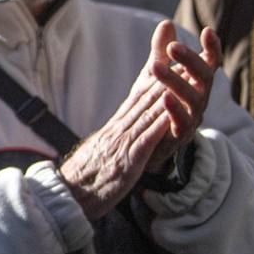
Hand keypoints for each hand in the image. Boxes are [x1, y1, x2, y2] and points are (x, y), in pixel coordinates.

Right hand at [58, 75, 176, 219]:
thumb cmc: (85, 178)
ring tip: (185, 79)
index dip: (157, 78)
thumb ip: (116, 139)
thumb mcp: (103, 152)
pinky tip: (171, 113)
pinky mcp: (126, 161)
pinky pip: (145, 140)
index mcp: (115, 128)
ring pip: (147, 114)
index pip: (138, 98)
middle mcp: (118, 130)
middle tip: (186, 58)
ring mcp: (122, 144)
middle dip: (167, 78)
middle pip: (145, 99)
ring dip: (168, 94)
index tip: (174, 62)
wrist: (66, 195)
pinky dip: (158, 125)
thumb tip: (124, 130)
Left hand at [144, 21, 220, 165]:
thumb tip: (166, 23)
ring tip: (156, 67)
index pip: (210, 64)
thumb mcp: (155, 75)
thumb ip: (161, 52)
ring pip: (193, 99)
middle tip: (173, 46)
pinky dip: (175, 109)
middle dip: (191, 60)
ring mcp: (192, 118)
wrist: (149, 143)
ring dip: (176, 81)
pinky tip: (163, 96)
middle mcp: (200, 99)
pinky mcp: (180, 136)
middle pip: (204, 77)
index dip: (212, 48)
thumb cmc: (157, 105)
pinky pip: (182, 122)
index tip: (207, 31)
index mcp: (197, 83)